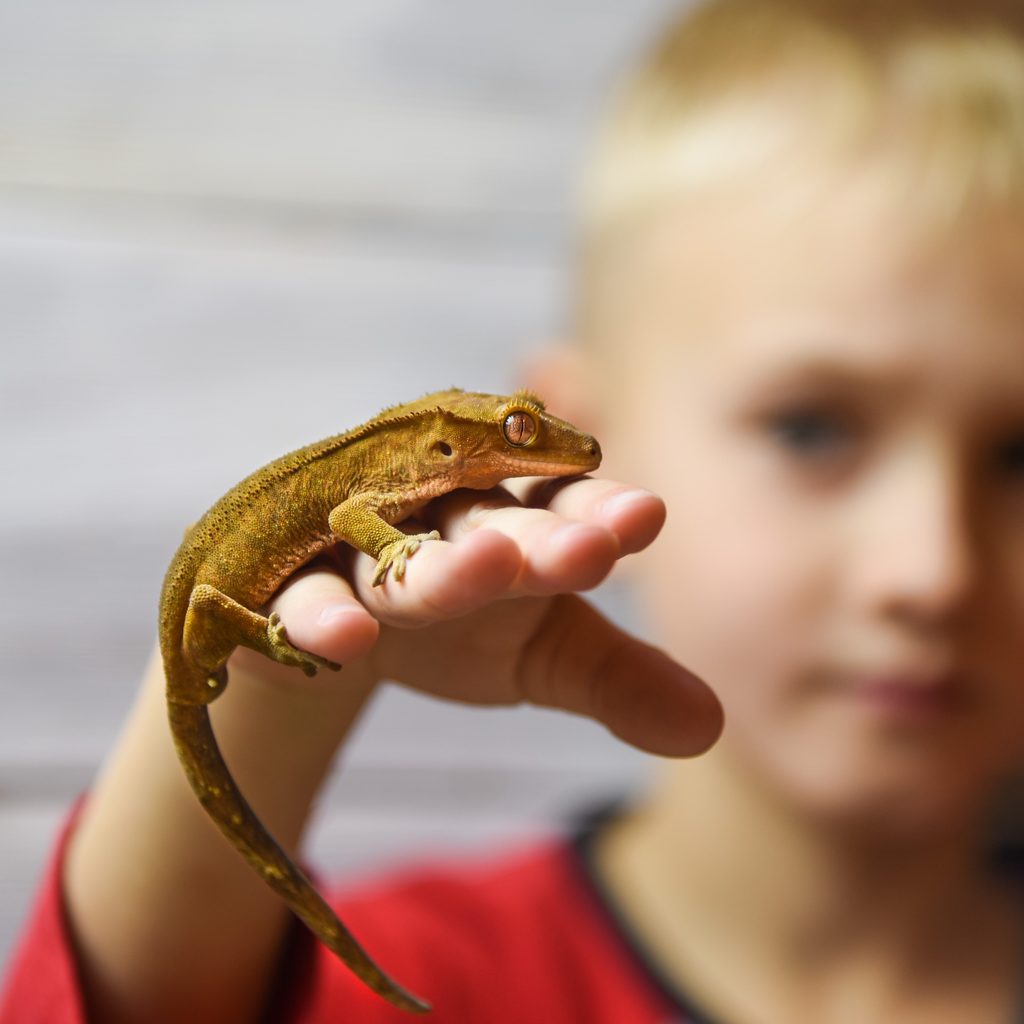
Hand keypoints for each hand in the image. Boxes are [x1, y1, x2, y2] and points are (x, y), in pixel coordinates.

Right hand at [231, 477, 721, 757]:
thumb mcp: (544, 655)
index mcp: (515, 526)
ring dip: (439, 565)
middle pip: (489, 523)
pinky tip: (349, 640)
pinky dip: (322, 615)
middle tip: (586, 548)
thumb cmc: (463, 623)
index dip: (599, 515)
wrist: (344, 627)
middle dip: (534, 537)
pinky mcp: (293, 587)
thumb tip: (710, 729)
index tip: (644, 518)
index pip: (562, 509)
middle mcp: (442, 523)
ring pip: (400, 554)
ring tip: (485, 570)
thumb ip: (619, 681)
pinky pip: (305, 597)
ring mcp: (363, 549)